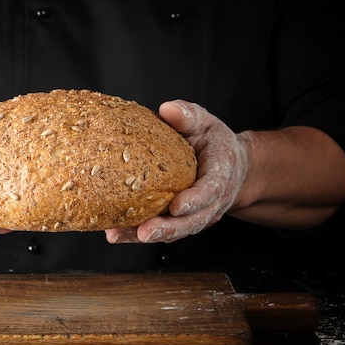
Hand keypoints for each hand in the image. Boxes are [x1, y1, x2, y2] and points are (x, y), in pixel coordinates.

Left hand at [105, 99, 248, 242]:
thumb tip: (168, 109)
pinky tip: (115, 233)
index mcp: (220, 176)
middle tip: (144, 233)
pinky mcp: (180, 222)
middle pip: (191, 221)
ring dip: (147, 235)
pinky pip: (161, 231)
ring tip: (119, 235)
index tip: (176, 206)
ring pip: (175, 231)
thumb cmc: (214, 143)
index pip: (210, 191)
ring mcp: (196, 215)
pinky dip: (137, 235)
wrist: (230, 167)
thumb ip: (190, 116)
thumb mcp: (206, 123)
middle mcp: (211, 202)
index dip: (194, 200)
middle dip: (167, 229)